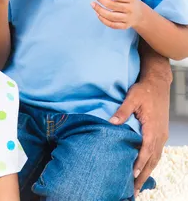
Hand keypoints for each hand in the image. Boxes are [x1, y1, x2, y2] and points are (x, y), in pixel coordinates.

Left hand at [92, 0, 143, 29]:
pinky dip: (103, 20)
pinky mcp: (124, 26)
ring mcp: (127, 18)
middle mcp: (130, 9)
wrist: (139, 13)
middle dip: (101, 0)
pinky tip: (97, 13)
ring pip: (112, 16)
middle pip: (113, 6)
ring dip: (99, 10)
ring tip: (92, 4)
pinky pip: (112, 25)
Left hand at [109, 77, 169, 194]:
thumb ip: (122, 111)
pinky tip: (144, 169)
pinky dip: (151, 163)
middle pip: (152, 160)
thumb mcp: (132, 98)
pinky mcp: (160, 133)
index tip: (133, 175)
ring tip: (138, 185)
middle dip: (143, 175)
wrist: (158, 84)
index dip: (140, 163)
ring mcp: (161, 135)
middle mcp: (159, 135)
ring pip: (155, 158)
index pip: (146, 150)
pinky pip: (156, 152)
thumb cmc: (144, 90)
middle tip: (134, 190)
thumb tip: (112, 122)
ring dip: (147, 172)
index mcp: (152, 128)